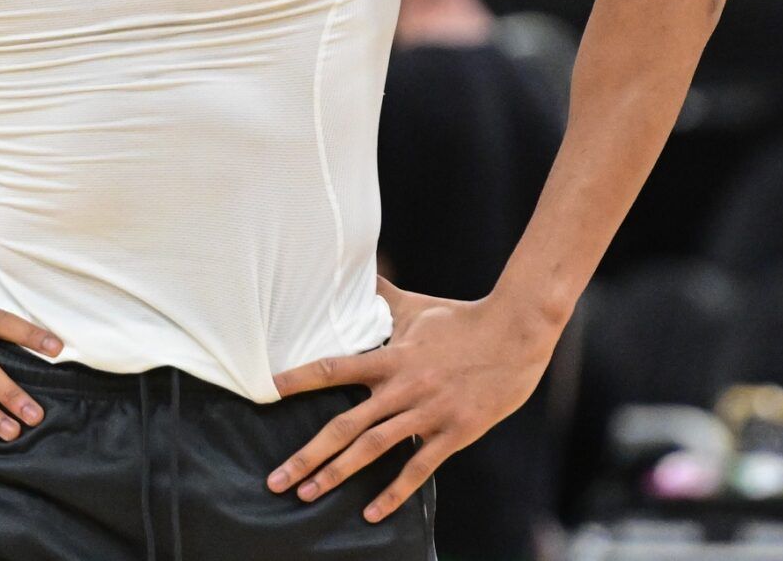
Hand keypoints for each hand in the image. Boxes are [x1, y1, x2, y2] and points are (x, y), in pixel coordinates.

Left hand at [265, 274, 556, 523]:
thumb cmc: (462, 317)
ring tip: (308, 494)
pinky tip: (371, 514)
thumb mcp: (416, 305)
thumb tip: (357, 268)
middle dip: (308, 455)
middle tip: (276, 480)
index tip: (266, 391)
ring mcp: (428, 412)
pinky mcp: (454, 432)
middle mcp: (403, 387)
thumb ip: (381, 294)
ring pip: (374, 449)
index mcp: (391, 357)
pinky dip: (393, 493)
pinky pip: (418, 468)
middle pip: (345, 425)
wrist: (516, 333)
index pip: (334, 368)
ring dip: (337, 474)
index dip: (298, 379)